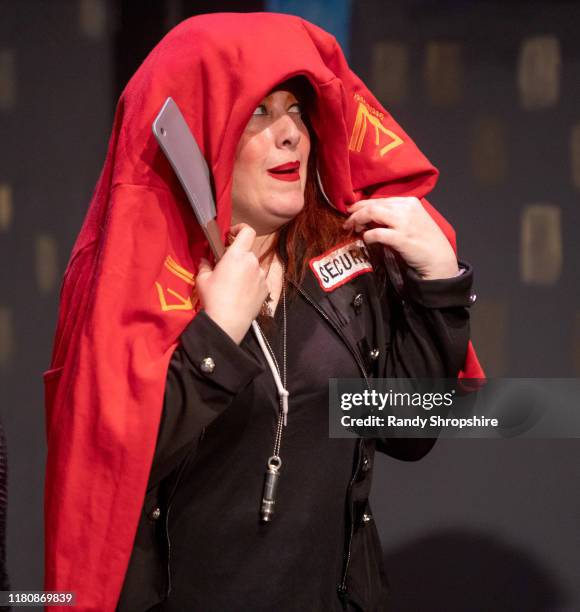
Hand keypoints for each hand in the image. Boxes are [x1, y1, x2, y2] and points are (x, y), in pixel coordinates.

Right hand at [196, 223, 268, 343]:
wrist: (227, 322)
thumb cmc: (213, 298)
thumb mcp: (202, 279)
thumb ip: (205, 265)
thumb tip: (205, 260)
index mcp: (238, 255)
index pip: (247, 231)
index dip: (240, 229)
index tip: (231, 236)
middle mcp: (253, 262)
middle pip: (248, 252)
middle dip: (238, 256)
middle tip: (226, 268)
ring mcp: (261, 276)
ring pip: (254, 266)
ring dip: (246, 270)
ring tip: (235, 284)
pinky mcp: (266, 290)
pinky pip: (260, 280)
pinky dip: (253, 282)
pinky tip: (243, 293)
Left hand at [342, 197, 458, 279]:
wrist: (439, 259)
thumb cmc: (425, 241)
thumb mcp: (412, 220)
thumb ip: (394, 215)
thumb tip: (370, 216)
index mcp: (409, 201)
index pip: (379, 199)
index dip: (362, 205)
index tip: (352, 211)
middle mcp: (406, 208)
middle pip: (373, 205)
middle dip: (356, 212)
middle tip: (347, 221)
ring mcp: (404, 223)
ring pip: (372, 213)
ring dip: (358, 220)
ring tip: (352, 228)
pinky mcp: (401, 238)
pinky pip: (377, 233)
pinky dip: (368, 236)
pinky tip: (366, 240)